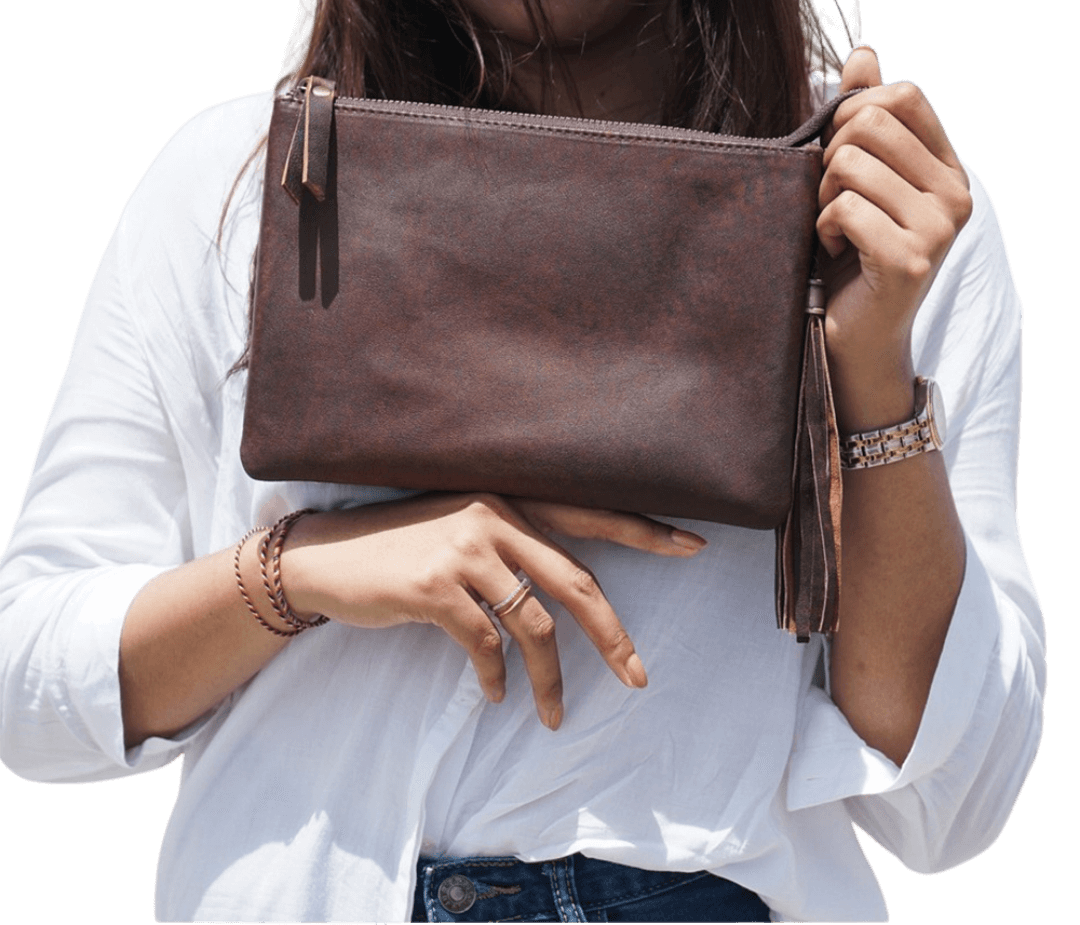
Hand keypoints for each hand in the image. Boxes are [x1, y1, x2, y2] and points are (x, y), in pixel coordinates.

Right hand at [277, 492, 705, 728]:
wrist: (328, 555)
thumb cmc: (403, 548)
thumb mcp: (462, 531)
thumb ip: (512, 550)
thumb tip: (563, 600)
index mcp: (510, 500)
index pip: (591, 514)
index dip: (643, 532)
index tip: (693, 546)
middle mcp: (494, 518)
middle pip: (576, 581)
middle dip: (613, 636)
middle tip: (638, 678)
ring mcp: (465, 551)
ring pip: (534, 625)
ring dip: (548, 677)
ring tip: (551, 713)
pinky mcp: (435, 588)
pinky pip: (486, 645)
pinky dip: (498, 677)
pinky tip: (497, 694)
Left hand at [818, 45, 971, 422]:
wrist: (855, 336)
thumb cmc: (849, 255)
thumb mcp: (857, 180)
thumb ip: (863, 117)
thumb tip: (862, 53)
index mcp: (947, 168)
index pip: (903, 94)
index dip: (853, 111)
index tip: (837, 152)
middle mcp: (955, 193)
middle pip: (871, 121)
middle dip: (830, 155)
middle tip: (830, 198)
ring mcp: (939, 227)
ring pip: (851, 163)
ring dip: (822, 196)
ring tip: (833, 228)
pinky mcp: (911, 259)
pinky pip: (845, 208)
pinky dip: (823, 228)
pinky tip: (835, 250)